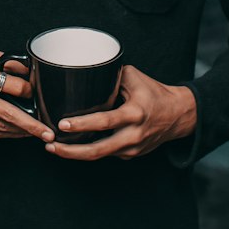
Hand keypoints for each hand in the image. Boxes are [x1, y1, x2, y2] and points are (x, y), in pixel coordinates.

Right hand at [0, 50, 53, 141]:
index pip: (11, 86)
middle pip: (6, 113)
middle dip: (31, 125)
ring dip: (20, 132)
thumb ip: (9, 64)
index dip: (28, 92)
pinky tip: (16, 132)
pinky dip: (5, 134)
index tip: (38, 97)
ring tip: (35, 133)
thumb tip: (33, 75)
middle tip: (47, 132)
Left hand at [48, 66, 196, 161]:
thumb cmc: (154, 92)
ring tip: (55, 148)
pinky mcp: (131, 155)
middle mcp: (134, 135)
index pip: (105, 121)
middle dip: (71, 152)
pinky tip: (75, 146)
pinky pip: (107, 153)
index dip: (82, 125)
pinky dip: (90, 150)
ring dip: (76, 154)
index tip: (63, 125)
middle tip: (50, 146)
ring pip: (100, 155)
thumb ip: (109, 76)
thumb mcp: (134, 78)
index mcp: (135, 113)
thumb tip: (83, 73)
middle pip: (98, 150)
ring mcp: (132, 148)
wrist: (178, 115)